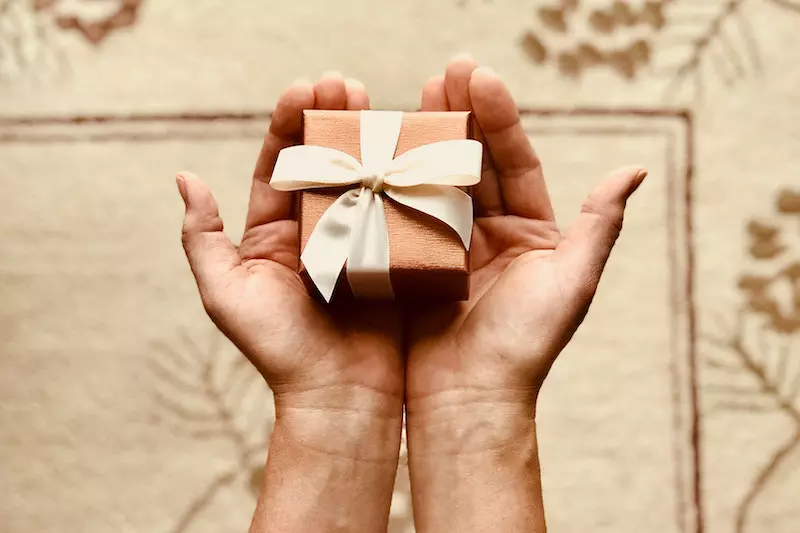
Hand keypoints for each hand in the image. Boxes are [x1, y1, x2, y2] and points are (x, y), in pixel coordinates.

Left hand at [177, 73, 402, 532]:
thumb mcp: (226, 294)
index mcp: (274, 233)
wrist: (339, 396)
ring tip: (379, 102)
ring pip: (362, 178)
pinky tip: (411, 146)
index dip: (289, 126)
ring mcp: (358, 240)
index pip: (279, 167)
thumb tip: (185, 178)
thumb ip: (203, 239)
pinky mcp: (394, 255)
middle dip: (332, 120)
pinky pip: (398, 208)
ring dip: (369, 138)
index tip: (303, 89)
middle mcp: (316, 230)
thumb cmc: (278, 350)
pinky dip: (403, 176)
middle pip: (323, 163)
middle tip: (346, 84)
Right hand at [404, 56, 645, 531]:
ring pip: (436, 181)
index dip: (498, 118)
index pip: (513, 162)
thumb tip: (635, 169)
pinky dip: (393, 181)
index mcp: (528, 232)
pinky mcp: (410, 263)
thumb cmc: (524, 347)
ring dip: (424, 138)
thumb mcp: (570, 283)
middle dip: (459, 115)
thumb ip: (599, 225)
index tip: (478, 76)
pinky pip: (402, 214)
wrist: (468, 399)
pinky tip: (381, 148)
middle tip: (444, 73)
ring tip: (413, 95)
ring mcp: (446, 246)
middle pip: (473, 162)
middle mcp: (488, 233)